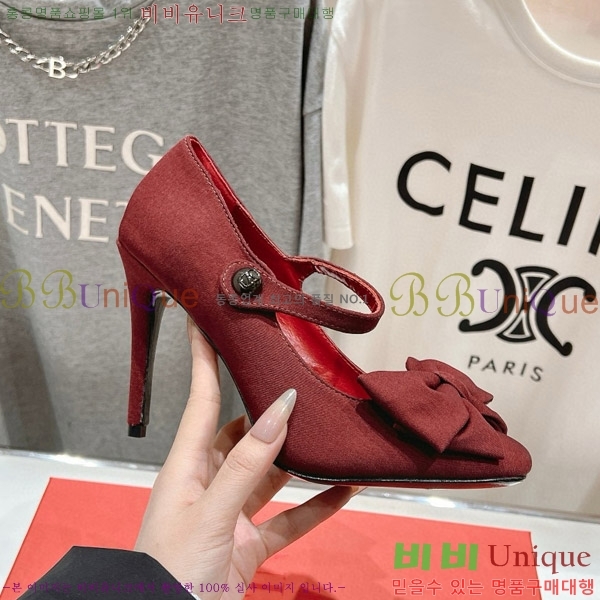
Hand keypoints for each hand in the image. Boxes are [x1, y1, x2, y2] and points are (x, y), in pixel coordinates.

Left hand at [135, 318, 359, 599]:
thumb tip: (278, 411)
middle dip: (268, 411)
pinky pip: (289, 518)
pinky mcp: (248, 543)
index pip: (201, 400)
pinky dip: (316, 506)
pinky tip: (343, 491)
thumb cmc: (168, 572)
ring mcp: (230, 513)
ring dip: (298, 459)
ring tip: (326, 433)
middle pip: (243, 434)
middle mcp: (208, 483)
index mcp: (186, 467)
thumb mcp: (209, 513)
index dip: (204, 359)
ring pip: (270, 474)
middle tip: (294, 383)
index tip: (206, 322)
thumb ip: (246, 464)